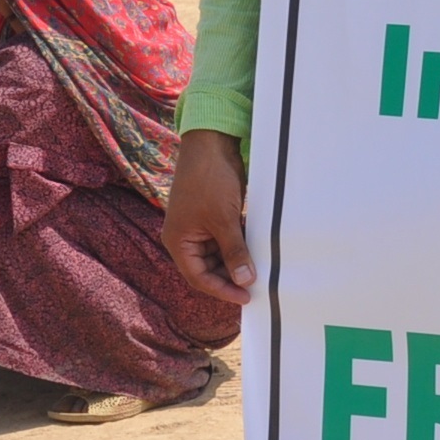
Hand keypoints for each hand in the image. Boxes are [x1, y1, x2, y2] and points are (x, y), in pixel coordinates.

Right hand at [163, 129, 254, 303]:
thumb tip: (245, 281)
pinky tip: (258, 251)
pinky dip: (240, 245)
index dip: (222, 289)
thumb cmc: (209, 180)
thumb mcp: (223, 220)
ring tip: (261, 270)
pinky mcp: (214, 215)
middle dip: (231, 277)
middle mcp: (186, 237)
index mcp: (178, 241)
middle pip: (208, 268)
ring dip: (237, 262)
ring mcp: (200, 226)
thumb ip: (234, 252)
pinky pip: (227, 239)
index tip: (246, 297)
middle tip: (257, 285)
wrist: (211, 142)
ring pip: (219, 255)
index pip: (199, 277)